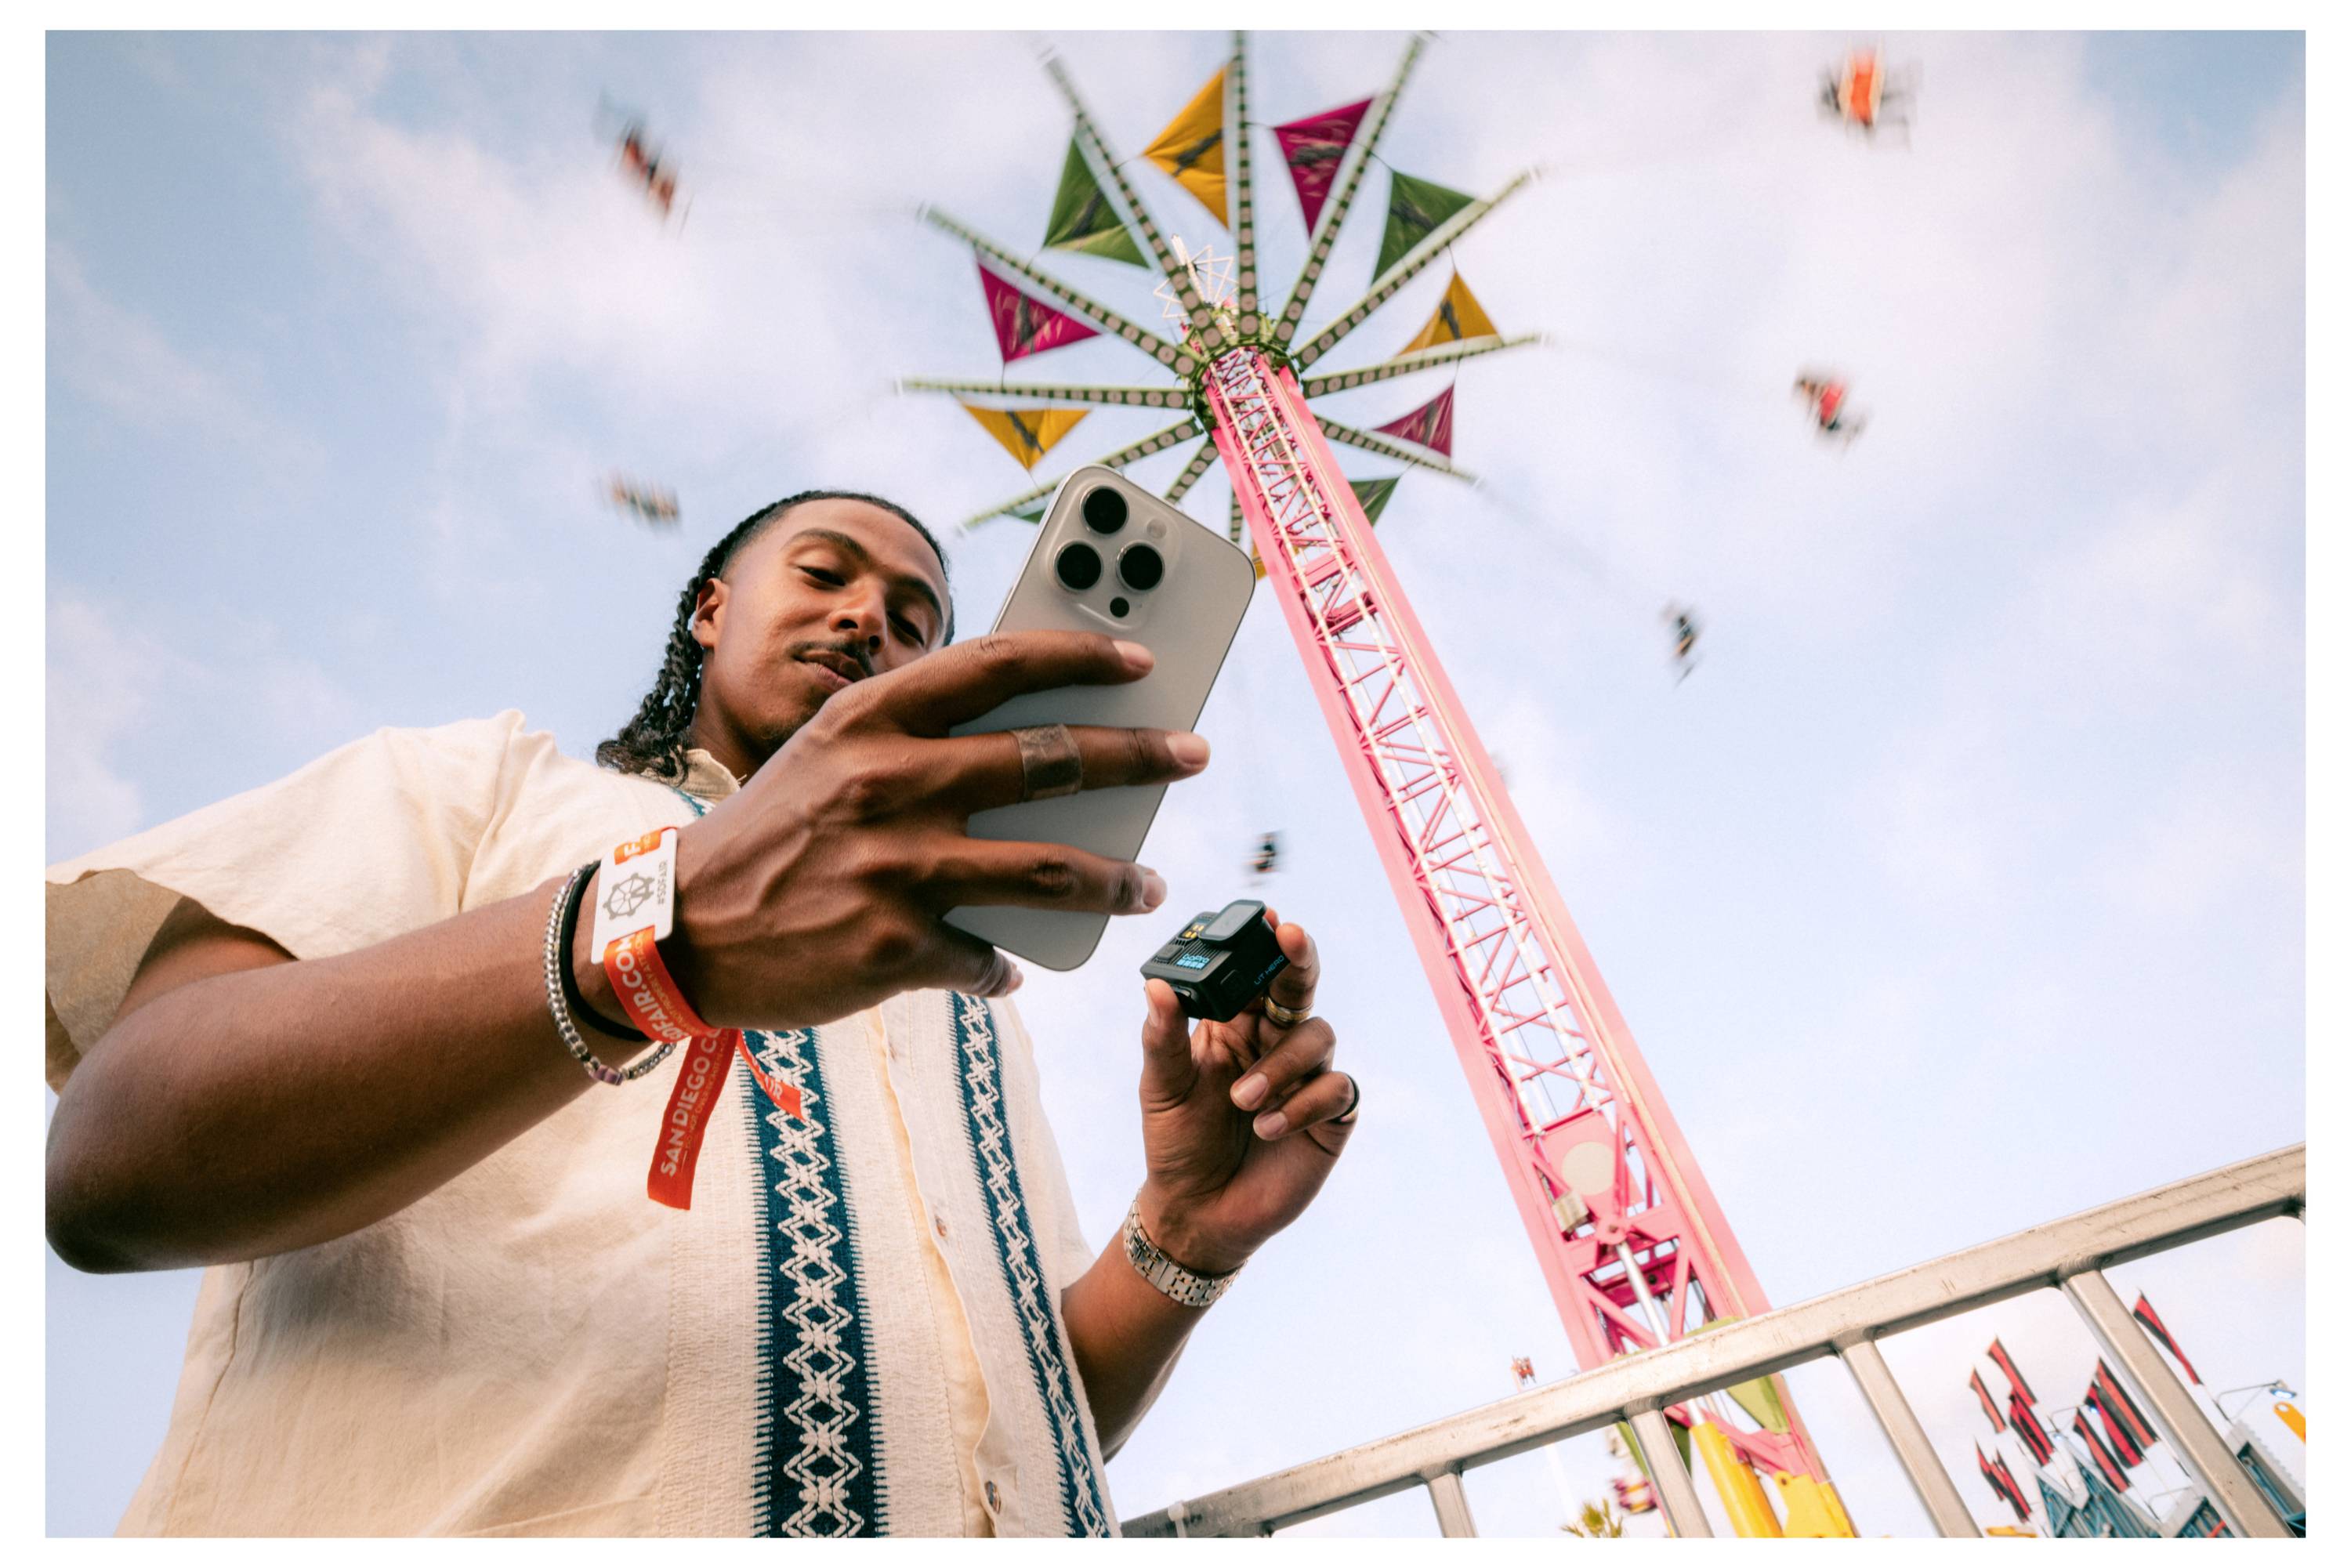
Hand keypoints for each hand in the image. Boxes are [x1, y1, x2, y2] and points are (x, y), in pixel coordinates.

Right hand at [587, 631, 1208, 1030]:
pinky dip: (1005, 965)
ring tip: (1148, 883)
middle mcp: (889, 782)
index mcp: (870, 718)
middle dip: (1138, 755)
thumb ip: (915, 733)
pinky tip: (1012, 967)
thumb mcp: (829, 753)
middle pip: (1050, 761)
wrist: (681, 930)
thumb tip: (1032, 730)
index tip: (1141, 659)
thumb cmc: (773, 831)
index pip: (999, 665)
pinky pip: (987, 958)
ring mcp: (895, 868)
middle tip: (1190, 756)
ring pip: (1049, 870)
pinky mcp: (894, 947)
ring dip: (1114, 879)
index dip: (1081, 656)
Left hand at [1133, 913, 1356, 1275]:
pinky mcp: (1328, 1118)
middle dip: (1299, 960)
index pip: (1257, 973)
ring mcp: (1305, 1079)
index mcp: (1235, 1026)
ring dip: (1282, 1064)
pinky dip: (1303, 1104)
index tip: (1269, 918)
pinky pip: (1336, 1089)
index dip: (1266, 944)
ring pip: (1319, 1036)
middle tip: (1291, 940)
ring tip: (1245, 1102)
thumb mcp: (1161, 1089)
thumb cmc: (1177, 1144)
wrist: (1197, 1212)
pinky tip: (1269, 1128)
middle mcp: (1275, 1044)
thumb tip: (1157, 987)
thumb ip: (1162, 1037)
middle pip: (1300, 987)